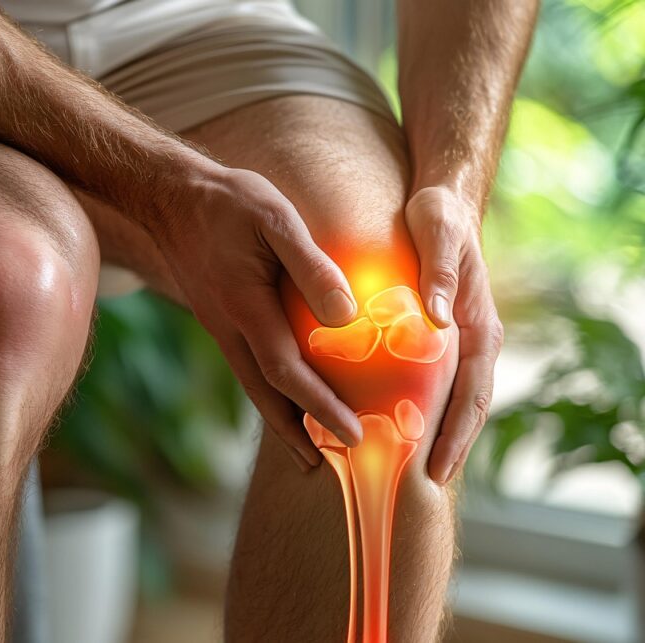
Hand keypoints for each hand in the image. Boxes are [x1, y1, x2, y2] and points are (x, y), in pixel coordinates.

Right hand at [147, 162, 363, 463]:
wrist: (170, 196)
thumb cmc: (228, 201)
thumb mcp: (275, 219)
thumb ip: (311, 266)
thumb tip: (345, 317)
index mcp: (245, 307)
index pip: (286, 372)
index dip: (320, 407)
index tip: (352, 434)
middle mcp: (228, 327)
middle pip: (263, 395)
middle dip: (295, 433)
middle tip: (322, 466)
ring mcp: (217, 324)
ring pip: (251, 384)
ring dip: (279, 418)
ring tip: (304, 447)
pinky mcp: (216, 316)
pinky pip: (243, 365)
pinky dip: (266, 390)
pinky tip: (281, 391)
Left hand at [405, 186, 504, 482]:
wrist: (439, 202)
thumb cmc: (438, 217)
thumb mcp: (438, 233)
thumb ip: (440, 272)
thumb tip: (440, 317)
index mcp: (481, 326)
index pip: (474, 393)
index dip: (457, 433)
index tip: (439, 467)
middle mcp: (473, 341)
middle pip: (467, 408)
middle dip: (449, 448)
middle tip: (425, 486)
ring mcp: (457, 342)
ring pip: (451, 400)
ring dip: (435, 435)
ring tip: (409, 471)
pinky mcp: (436, 338)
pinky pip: (432, 381)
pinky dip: (419, 408)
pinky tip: (393, 426)